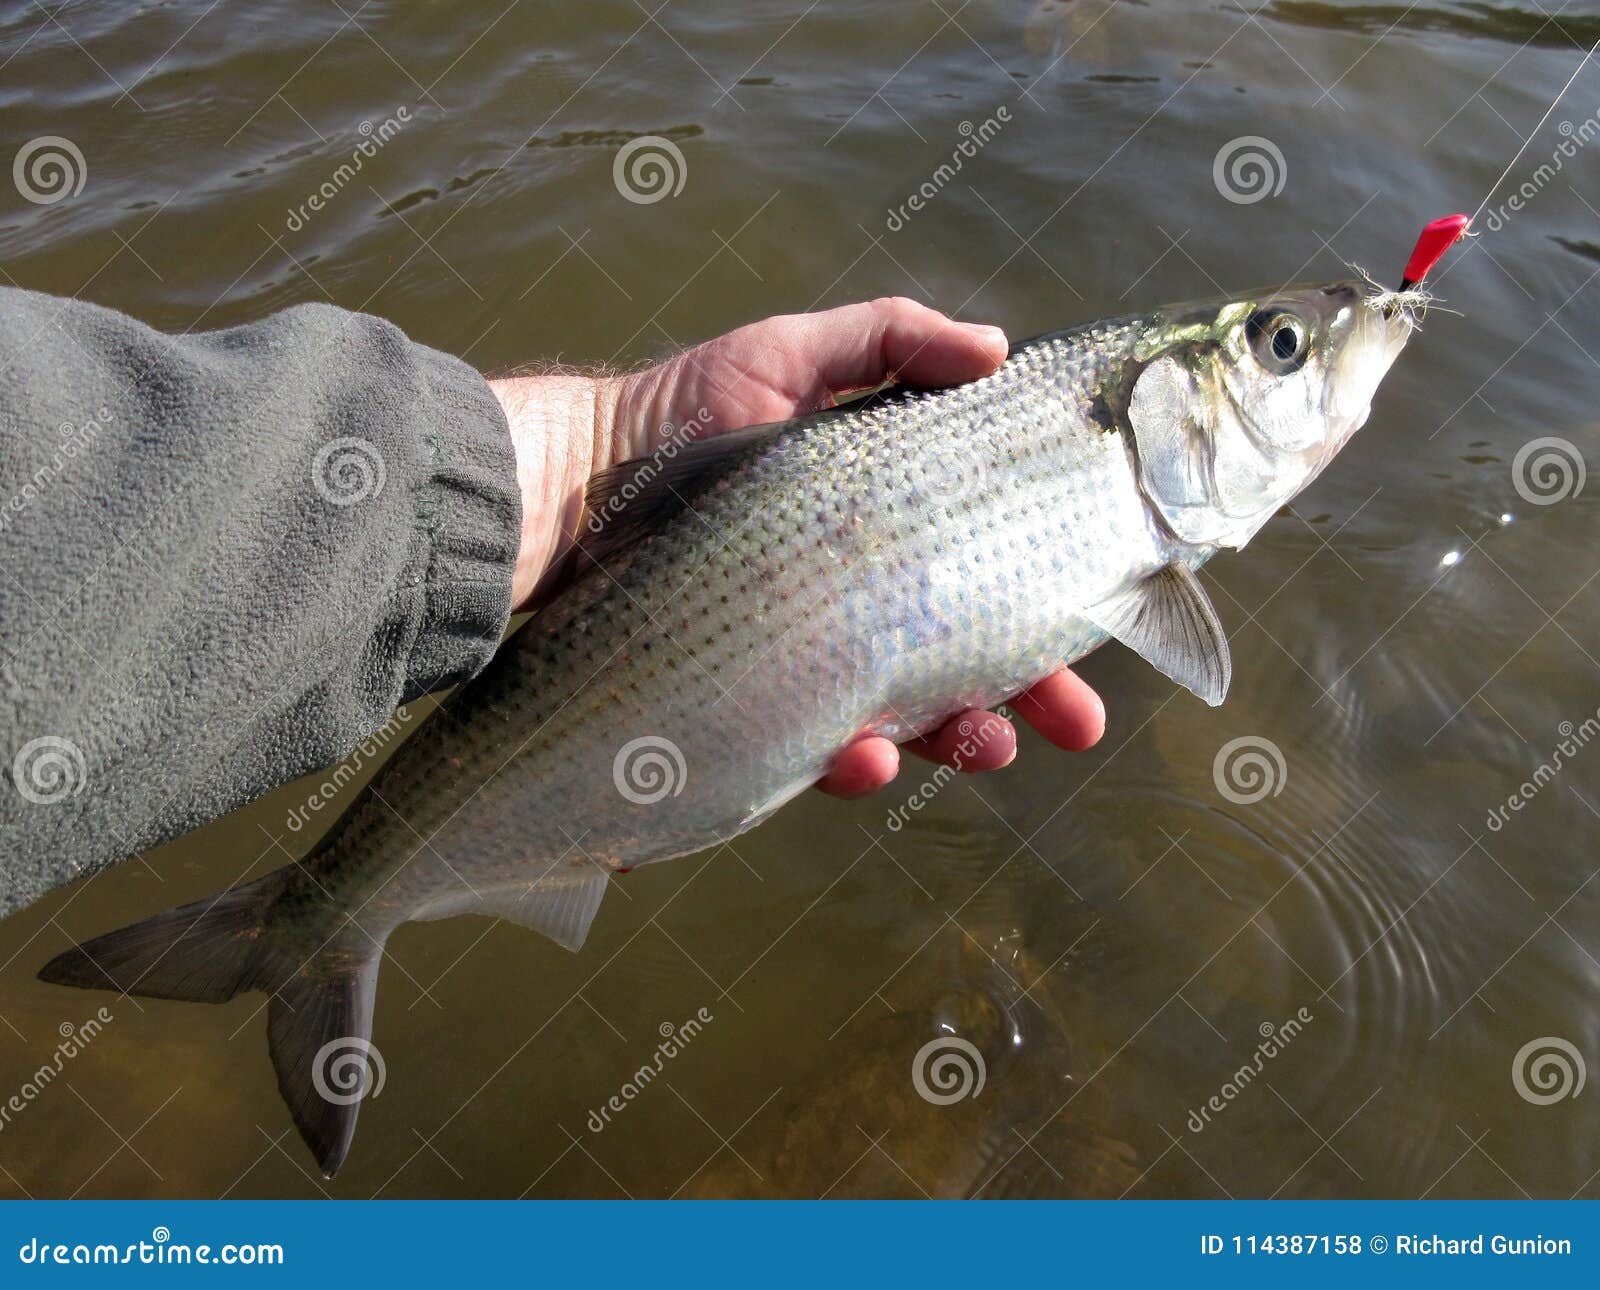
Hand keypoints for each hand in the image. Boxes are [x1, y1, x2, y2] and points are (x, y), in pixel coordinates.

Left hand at [487, 297, 1105, 798]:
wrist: (571, 488)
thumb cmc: (682, 411)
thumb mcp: (790, 353)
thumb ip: (891, 340)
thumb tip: (999, 348)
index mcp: (891, 525)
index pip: (991, 564)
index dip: (1053, 593)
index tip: (1106, 616)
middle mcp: (863, 597)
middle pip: (970, 656)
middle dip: (1031, 694)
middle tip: (1076, 723)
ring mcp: (814, 657)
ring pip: (912, 718)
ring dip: (962, 738)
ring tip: (987, 745)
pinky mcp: (759, 706)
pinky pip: (821, 749)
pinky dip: (853, 759)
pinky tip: (864, 756)